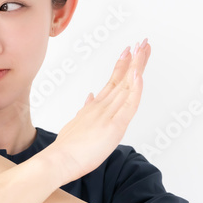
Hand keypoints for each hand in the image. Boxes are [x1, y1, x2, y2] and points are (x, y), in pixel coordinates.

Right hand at [47, 38, 149, 184]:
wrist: (59, 159)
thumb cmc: (67, 148)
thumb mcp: (76, 124)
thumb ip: (85, 110)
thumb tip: (90, 97)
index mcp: (95, 107)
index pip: (113, 82)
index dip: (122, 66)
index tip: (129, 52)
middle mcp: (102, 106)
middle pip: (123, 78)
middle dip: (134, 59)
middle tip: (142, 42)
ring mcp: (108, 114)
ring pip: (127, 86)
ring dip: (137, 66)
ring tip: (144, 48)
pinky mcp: (115, 126)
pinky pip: (129, 104)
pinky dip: (135, 88)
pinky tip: (138, 73)